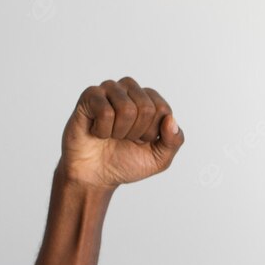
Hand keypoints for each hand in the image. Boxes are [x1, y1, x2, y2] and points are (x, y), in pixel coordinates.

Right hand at [59, 77, 184, 187]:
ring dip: (120, 132)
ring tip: (111, 135)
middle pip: (146, 107)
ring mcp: (109, 90)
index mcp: (149, 100)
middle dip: (136, 133)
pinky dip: (103, 130)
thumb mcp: (160, 158)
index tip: (142, 140)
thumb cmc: (126, 162)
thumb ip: (174, 141)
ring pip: (126, 108)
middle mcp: (129, 90)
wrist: (95, 175)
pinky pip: (105, 112)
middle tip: (124, 138)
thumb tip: (171, 119)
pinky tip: (97, 132)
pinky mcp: (89, 96)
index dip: (153, 132)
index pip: (162, 109)